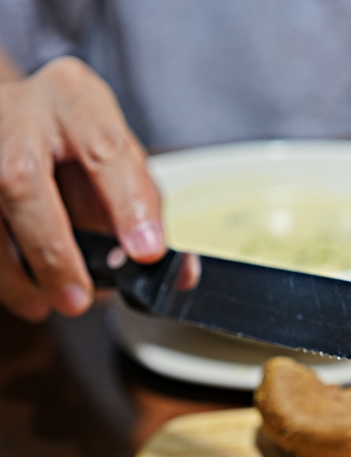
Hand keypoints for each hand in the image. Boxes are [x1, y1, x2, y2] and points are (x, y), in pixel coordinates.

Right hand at [0, 56, 164, 320]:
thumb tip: (176, 273)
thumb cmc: (73, 138)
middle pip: (22, 181)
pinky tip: (21, 290)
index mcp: (77, 101)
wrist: (16, 112)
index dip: (127, 204)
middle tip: (78, 298)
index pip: (106, 150)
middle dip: (53, 251)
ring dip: (15, 272)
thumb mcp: (121, 159)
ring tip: (45, 302)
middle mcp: (21, 112)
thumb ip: (147, 211)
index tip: (145, 252)